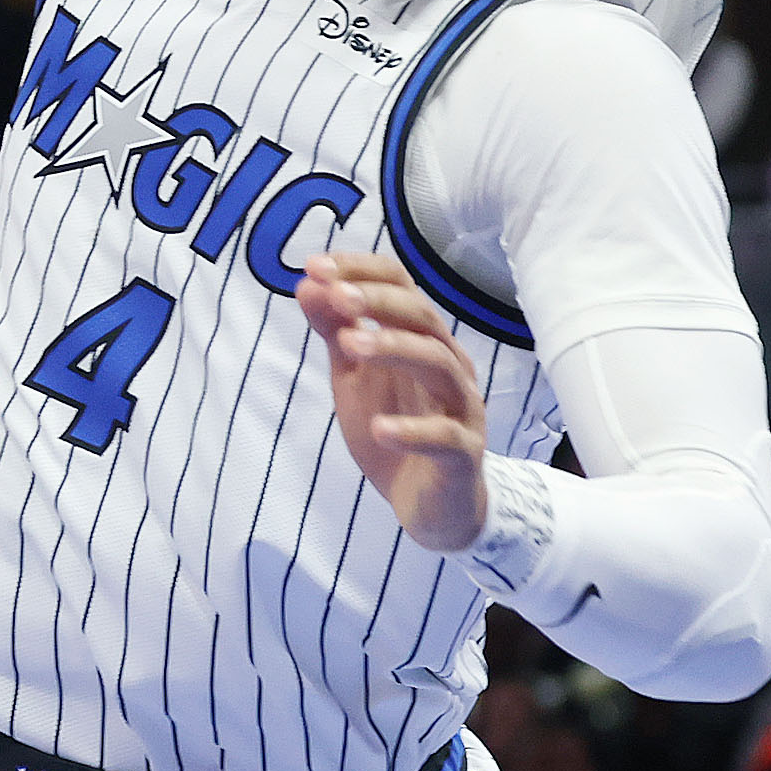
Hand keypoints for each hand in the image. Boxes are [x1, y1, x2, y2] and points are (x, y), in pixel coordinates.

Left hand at [296, 252, 487, 551]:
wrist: (431, 505)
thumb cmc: (396, 426)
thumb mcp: (355, 377)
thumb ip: (336, 332)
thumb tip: (307, 283)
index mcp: (422, 340)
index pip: (401, 288)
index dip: (362, 272)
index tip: (315, 266)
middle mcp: (448, 365)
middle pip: (423, 319)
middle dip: (379, 302)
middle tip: (336, 296)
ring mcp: (461, 409)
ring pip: (440, 366)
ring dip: (396, 350)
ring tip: (351, 347)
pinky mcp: (463, 456)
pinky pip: (447, 438)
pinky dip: (414, 432)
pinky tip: (380, 429)